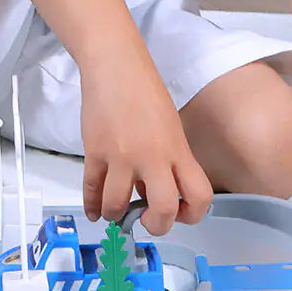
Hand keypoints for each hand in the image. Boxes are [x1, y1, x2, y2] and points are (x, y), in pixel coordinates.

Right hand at [79, 52, 213, 235]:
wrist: (115, 65)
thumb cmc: (145, 91)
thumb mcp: (170, 126)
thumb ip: (169, 160)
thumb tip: (155, 193)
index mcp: (177, 149)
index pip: (200, 196)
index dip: (193, 214)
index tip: (180, 212)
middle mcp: (152, 156)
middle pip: (164, 211)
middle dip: (156, 225)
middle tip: (146, 218)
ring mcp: (121, 156)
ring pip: (118, 206)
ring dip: (116, 214)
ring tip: (115, 210)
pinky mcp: (94, 152)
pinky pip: (91, 190)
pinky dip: (92, 206)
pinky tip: (95, 210)